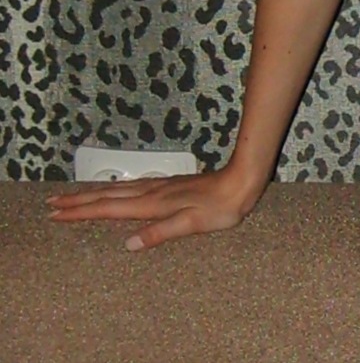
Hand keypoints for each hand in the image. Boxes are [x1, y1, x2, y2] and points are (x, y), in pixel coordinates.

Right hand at [46, 165, 264, 250]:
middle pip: (107, 195)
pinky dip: (113, 190)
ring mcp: (160, 187)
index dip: (82, 212)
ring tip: (73, 196)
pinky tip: (114, 191)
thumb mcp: (192, 223)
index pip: (109, 208)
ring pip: (117, 189)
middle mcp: (152, 192)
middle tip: (51, 203)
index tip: (56, 213)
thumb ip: (160, 233)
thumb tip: (128, 244)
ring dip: (92, 193)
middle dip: (78, 200)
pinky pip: (131, 188)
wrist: (242, 180)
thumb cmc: (221, 206)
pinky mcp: (169, 186)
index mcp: (152, 204)